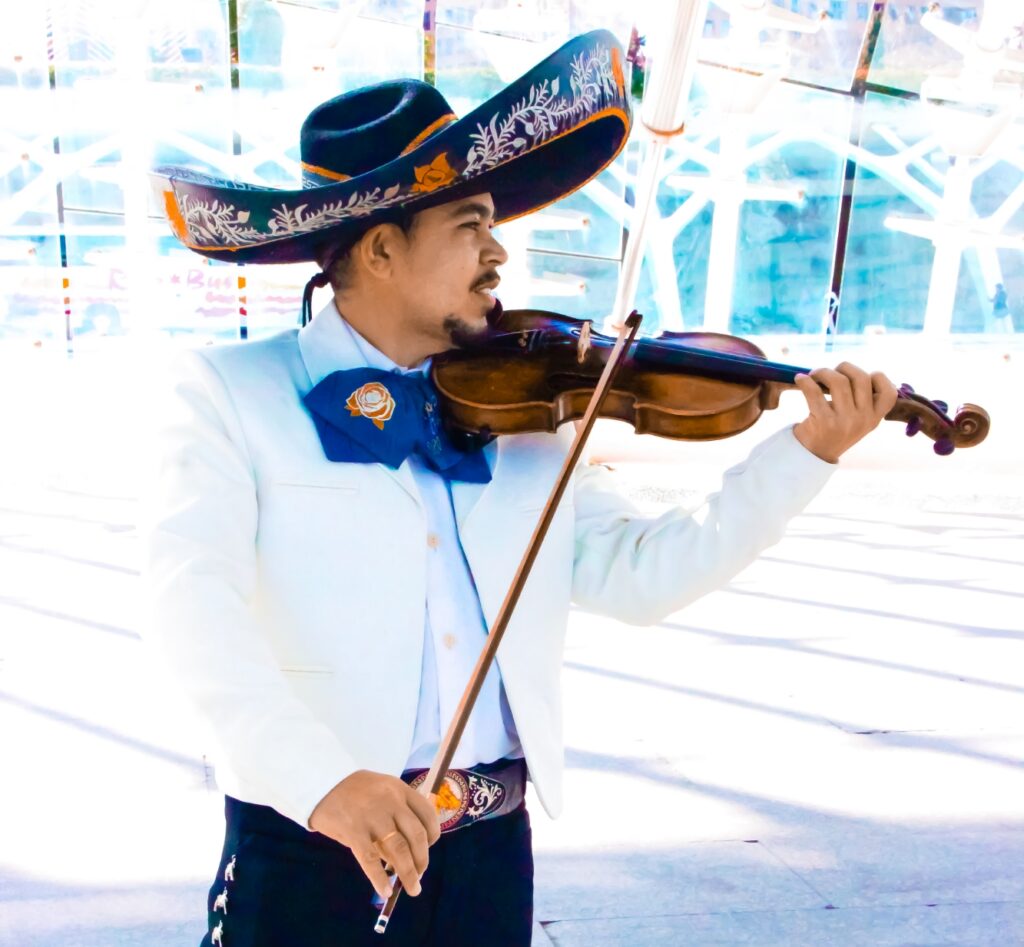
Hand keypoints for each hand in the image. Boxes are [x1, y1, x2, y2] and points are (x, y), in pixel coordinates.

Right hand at [309, 770, 440, 899]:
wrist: (321, 783)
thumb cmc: (353, 791)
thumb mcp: (381, 791)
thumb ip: (396, 814)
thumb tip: (408, 851)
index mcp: (400, 789)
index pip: (427, 813)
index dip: (433, 834)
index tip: (430, 847)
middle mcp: (390, 801)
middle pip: (416, 835)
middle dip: (422, 859)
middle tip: (420, 873)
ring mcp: (373, 816)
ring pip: (399, 849)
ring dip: (409, 873)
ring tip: (413, 888)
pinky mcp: (354, 830)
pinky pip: (371, 859)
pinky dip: (380, 879)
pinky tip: (386, 891)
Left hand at [792, 362, 898, 463]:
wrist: (814, 454)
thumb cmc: (835, 429)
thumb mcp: (857, 420)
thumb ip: (862, 399)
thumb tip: (849, 370)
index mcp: (874, 418)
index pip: (889, 393)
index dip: (879, 378)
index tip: (860, 376)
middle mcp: (863, 419)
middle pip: (861, 378)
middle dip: (844, 367)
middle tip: (830, 371)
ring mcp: (845, 421)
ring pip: (838, 381)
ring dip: (823, 372)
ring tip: (813, 375)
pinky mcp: (824, 421)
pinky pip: (814, 392)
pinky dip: (805, 381)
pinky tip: (800, 380)